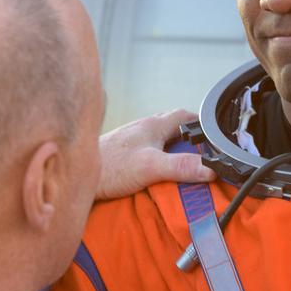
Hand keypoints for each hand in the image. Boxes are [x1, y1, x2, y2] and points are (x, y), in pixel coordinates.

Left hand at [96, 109, 215, 200]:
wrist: (73, 175)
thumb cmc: (108, 167)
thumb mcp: (151, 167)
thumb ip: (181, 167)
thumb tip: (210, 169)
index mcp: (152, 125)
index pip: (185, 116)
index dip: (203, 124)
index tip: (216, 136)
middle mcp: (142, 129)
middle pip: (173, 127)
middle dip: (190, 138)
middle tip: (203, 154)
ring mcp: (131, 141)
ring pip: (159, 139)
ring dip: (173, 149)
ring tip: (184, 166)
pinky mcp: (122, 154)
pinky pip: (147, 151)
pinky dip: (158, 159)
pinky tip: (158, 173)